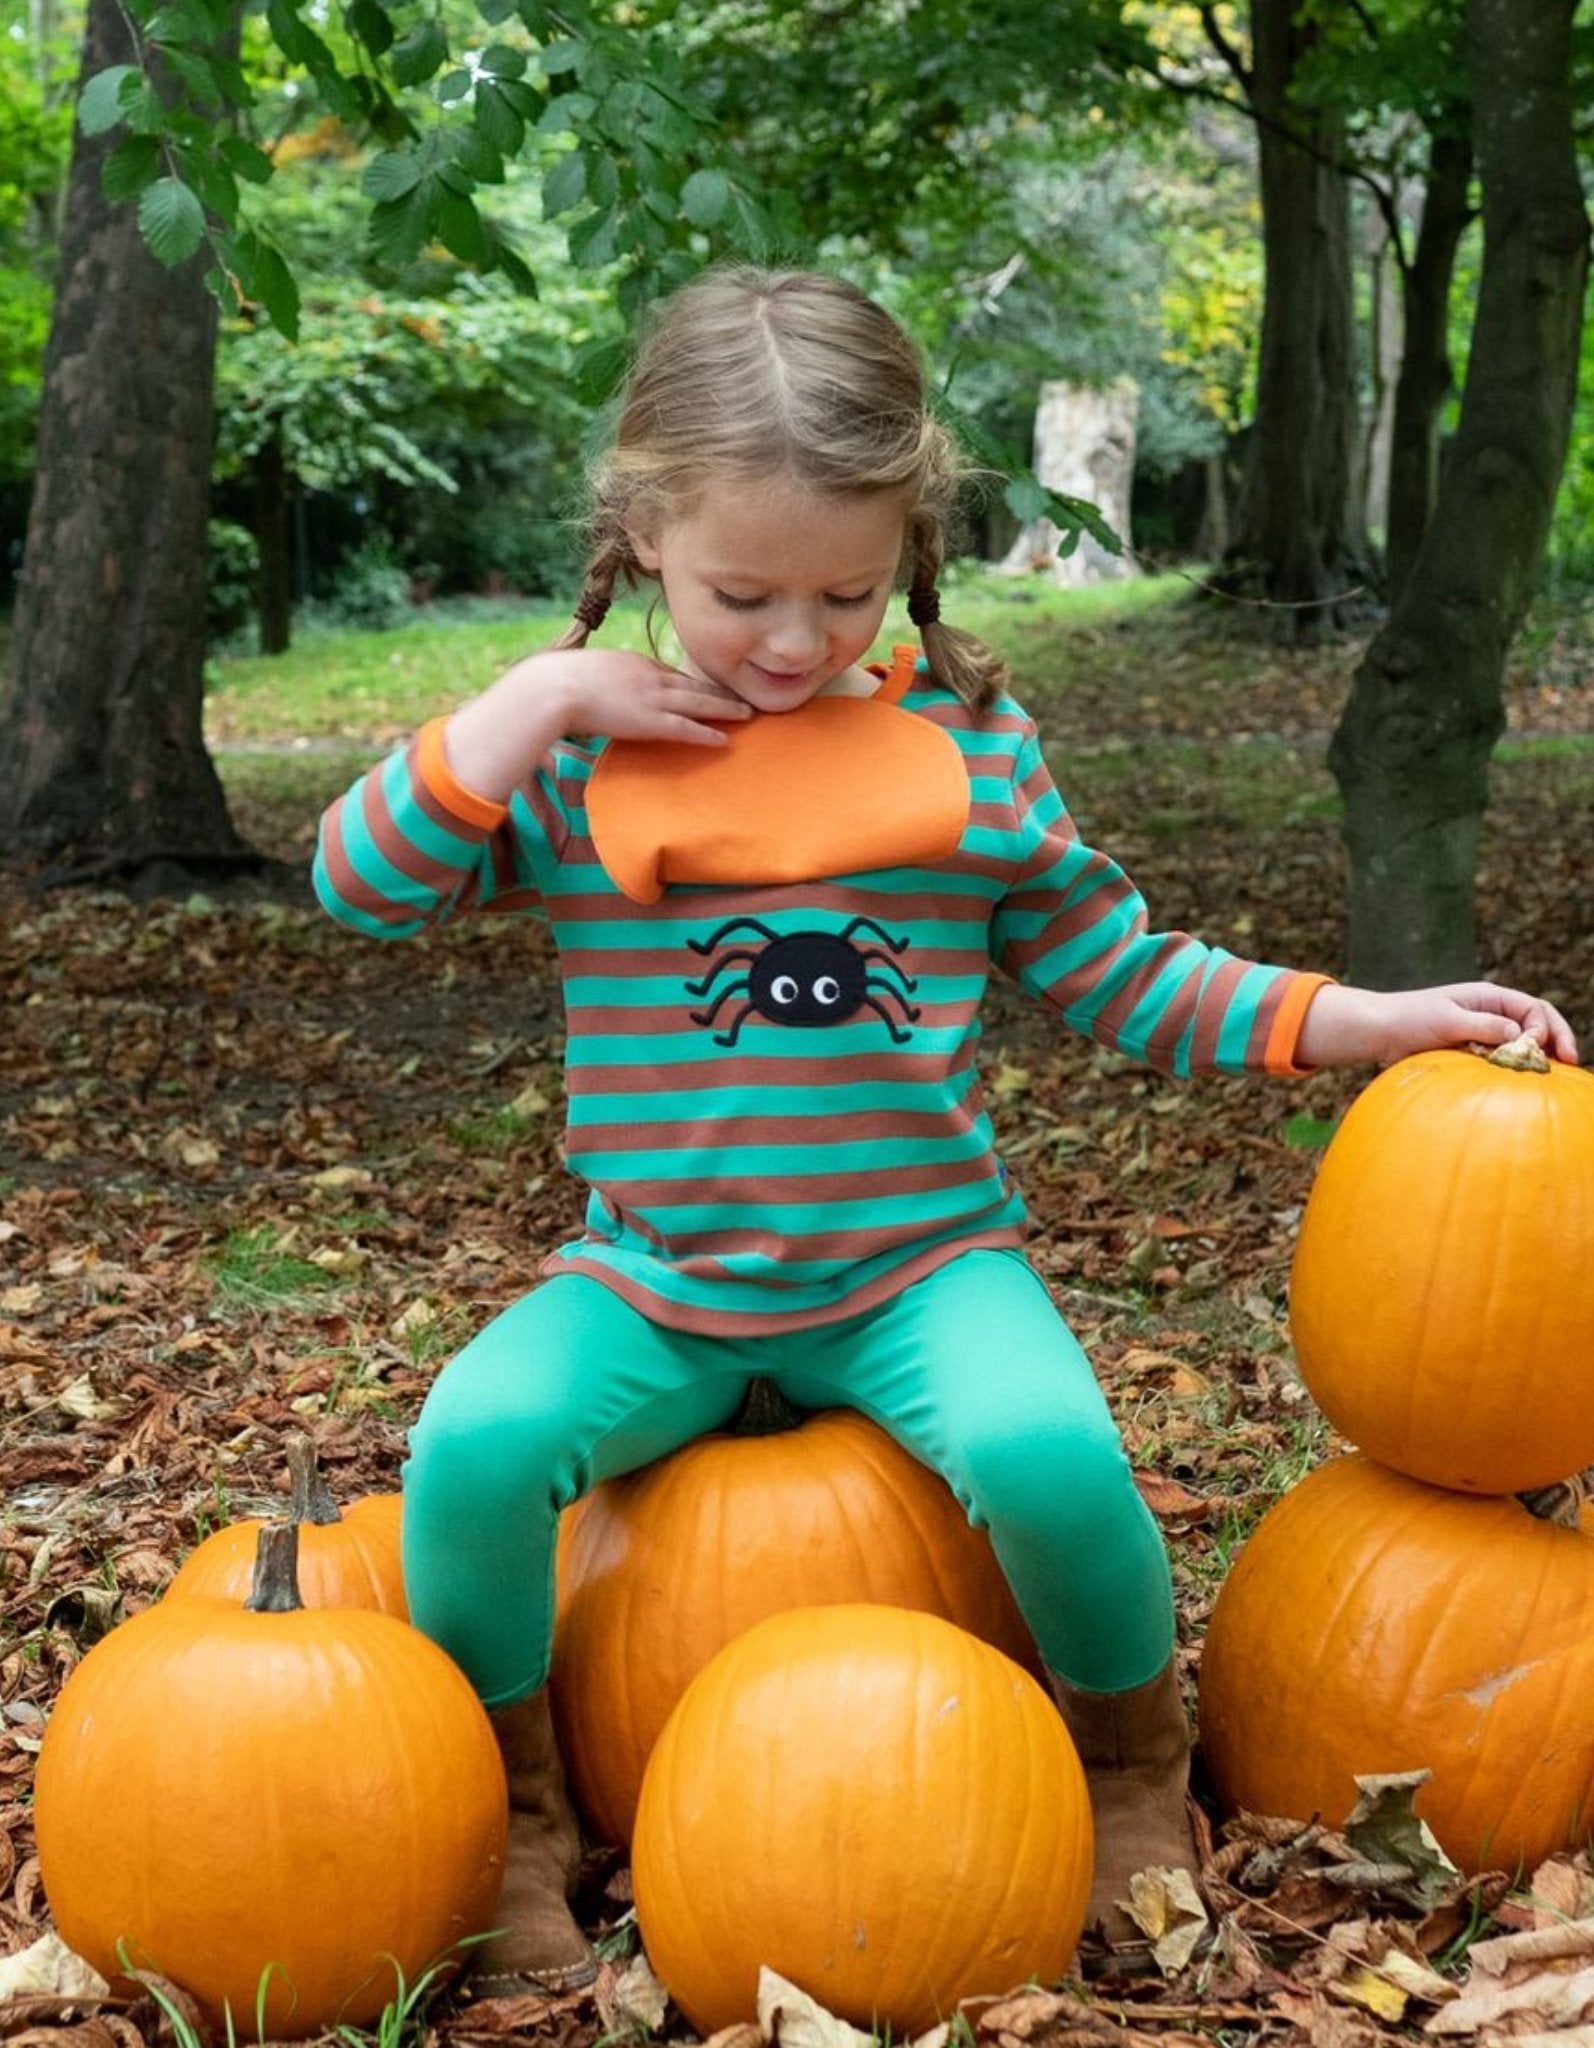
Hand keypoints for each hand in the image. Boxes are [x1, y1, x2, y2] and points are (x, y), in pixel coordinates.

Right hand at [441, 647, 750, 802]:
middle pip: (692, 683)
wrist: (552, 688)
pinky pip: (687, 728)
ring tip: (747, 714)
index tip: (704, 686)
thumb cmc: (554, 684)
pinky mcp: (650, 721)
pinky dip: (708, 733)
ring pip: (699, 702)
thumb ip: (593, 682)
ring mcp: (652, 697)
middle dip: (718, 689)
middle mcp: (649, 675)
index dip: (688, 681)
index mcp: (631, 661)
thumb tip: (586, 692)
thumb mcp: (580, 673)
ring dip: (725, 709)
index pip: (667, 671)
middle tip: (741, 694)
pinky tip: (726, 739)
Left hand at [1296, 980, 1579, 1068]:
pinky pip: (1501, 1060)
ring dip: (1538, 1057)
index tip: (1535, 1049)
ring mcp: (1482, 1033)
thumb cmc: (1408, 1019)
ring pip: (1521, 1044)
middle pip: (1536, 1024)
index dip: (1544, 1027)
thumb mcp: (1447, 1019)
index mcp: (1488, 997)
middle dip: (1555, 1040)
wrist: (1377, 1032)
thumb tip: (1519, 1036)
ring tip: (1555, 1075)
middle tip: (1571, 1062)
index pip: (1533, 1008)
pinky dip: (1514, 1070)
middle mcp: (1490, 1013)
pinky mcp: (1471, 1052)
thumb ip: (1483, 1026)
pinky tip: (1523, 1085)